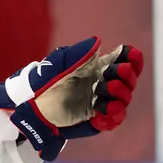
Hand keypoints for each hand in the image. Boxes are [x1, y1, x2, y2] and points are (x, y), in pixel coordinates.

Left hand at [1, 39, 143, 159]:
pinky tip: (107, 109)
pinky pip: (113, 119)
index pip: (125, 61)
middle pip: (129, 80)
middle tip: (117, 73)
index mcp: (99, 67)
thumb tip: (98, 42)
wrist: (30, 106)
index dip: (132, 57)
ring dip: (122, 94)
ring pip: (124, 99)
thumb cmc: (44, 80)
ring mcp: (101, 102)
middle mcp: (104, 84)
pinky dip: (115, 114)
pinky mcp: (96, 119)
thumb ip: (78, 52)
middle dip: (127, 75)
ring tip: (108, 89)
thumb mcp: (58, 62)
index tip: (131, 54)